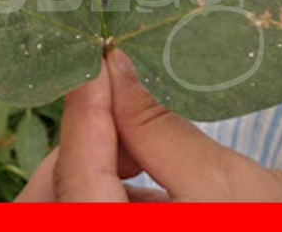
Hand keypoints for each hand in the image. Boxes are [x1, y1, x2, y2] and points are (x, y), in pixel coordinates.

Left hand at [15, 49, 281, 201]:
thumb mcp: (227, 183)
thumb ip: (157, 129)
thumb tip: (112, 69)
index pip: (75, 180)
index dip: (81, 115)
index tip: (95, 64)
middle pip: (54, 201)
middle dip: (77, 150)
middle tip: (118, 108)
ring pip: (68, 208)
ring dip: (90, 171)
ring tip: (139, 146)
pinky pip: (92, 218)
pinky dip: (106, 194)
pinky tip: (143, 176)